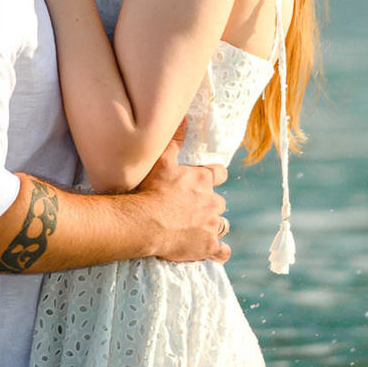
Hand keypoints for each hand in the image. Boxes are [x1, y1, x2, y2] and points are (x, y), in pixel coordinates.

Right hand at [132, 135, 229, 264]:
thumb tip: (184, 115)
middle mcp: (212, 202)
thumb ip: (175, 137)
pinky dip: (219, 251)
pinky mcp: (207, 246)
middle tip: (195, 208)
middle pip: (220, 202)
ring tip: (201, 228)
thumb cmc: (151, 190)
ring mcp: (211, 226)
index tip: (208, 179)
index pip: (219, 174)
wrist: (145, 223)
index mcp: (203, 180)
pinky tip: (215, 252)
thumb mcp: (162, 159)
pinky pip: (222, 251)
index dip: (214, 176)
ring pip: (222, 225)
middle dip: (211, 204)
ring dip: (214, 225)